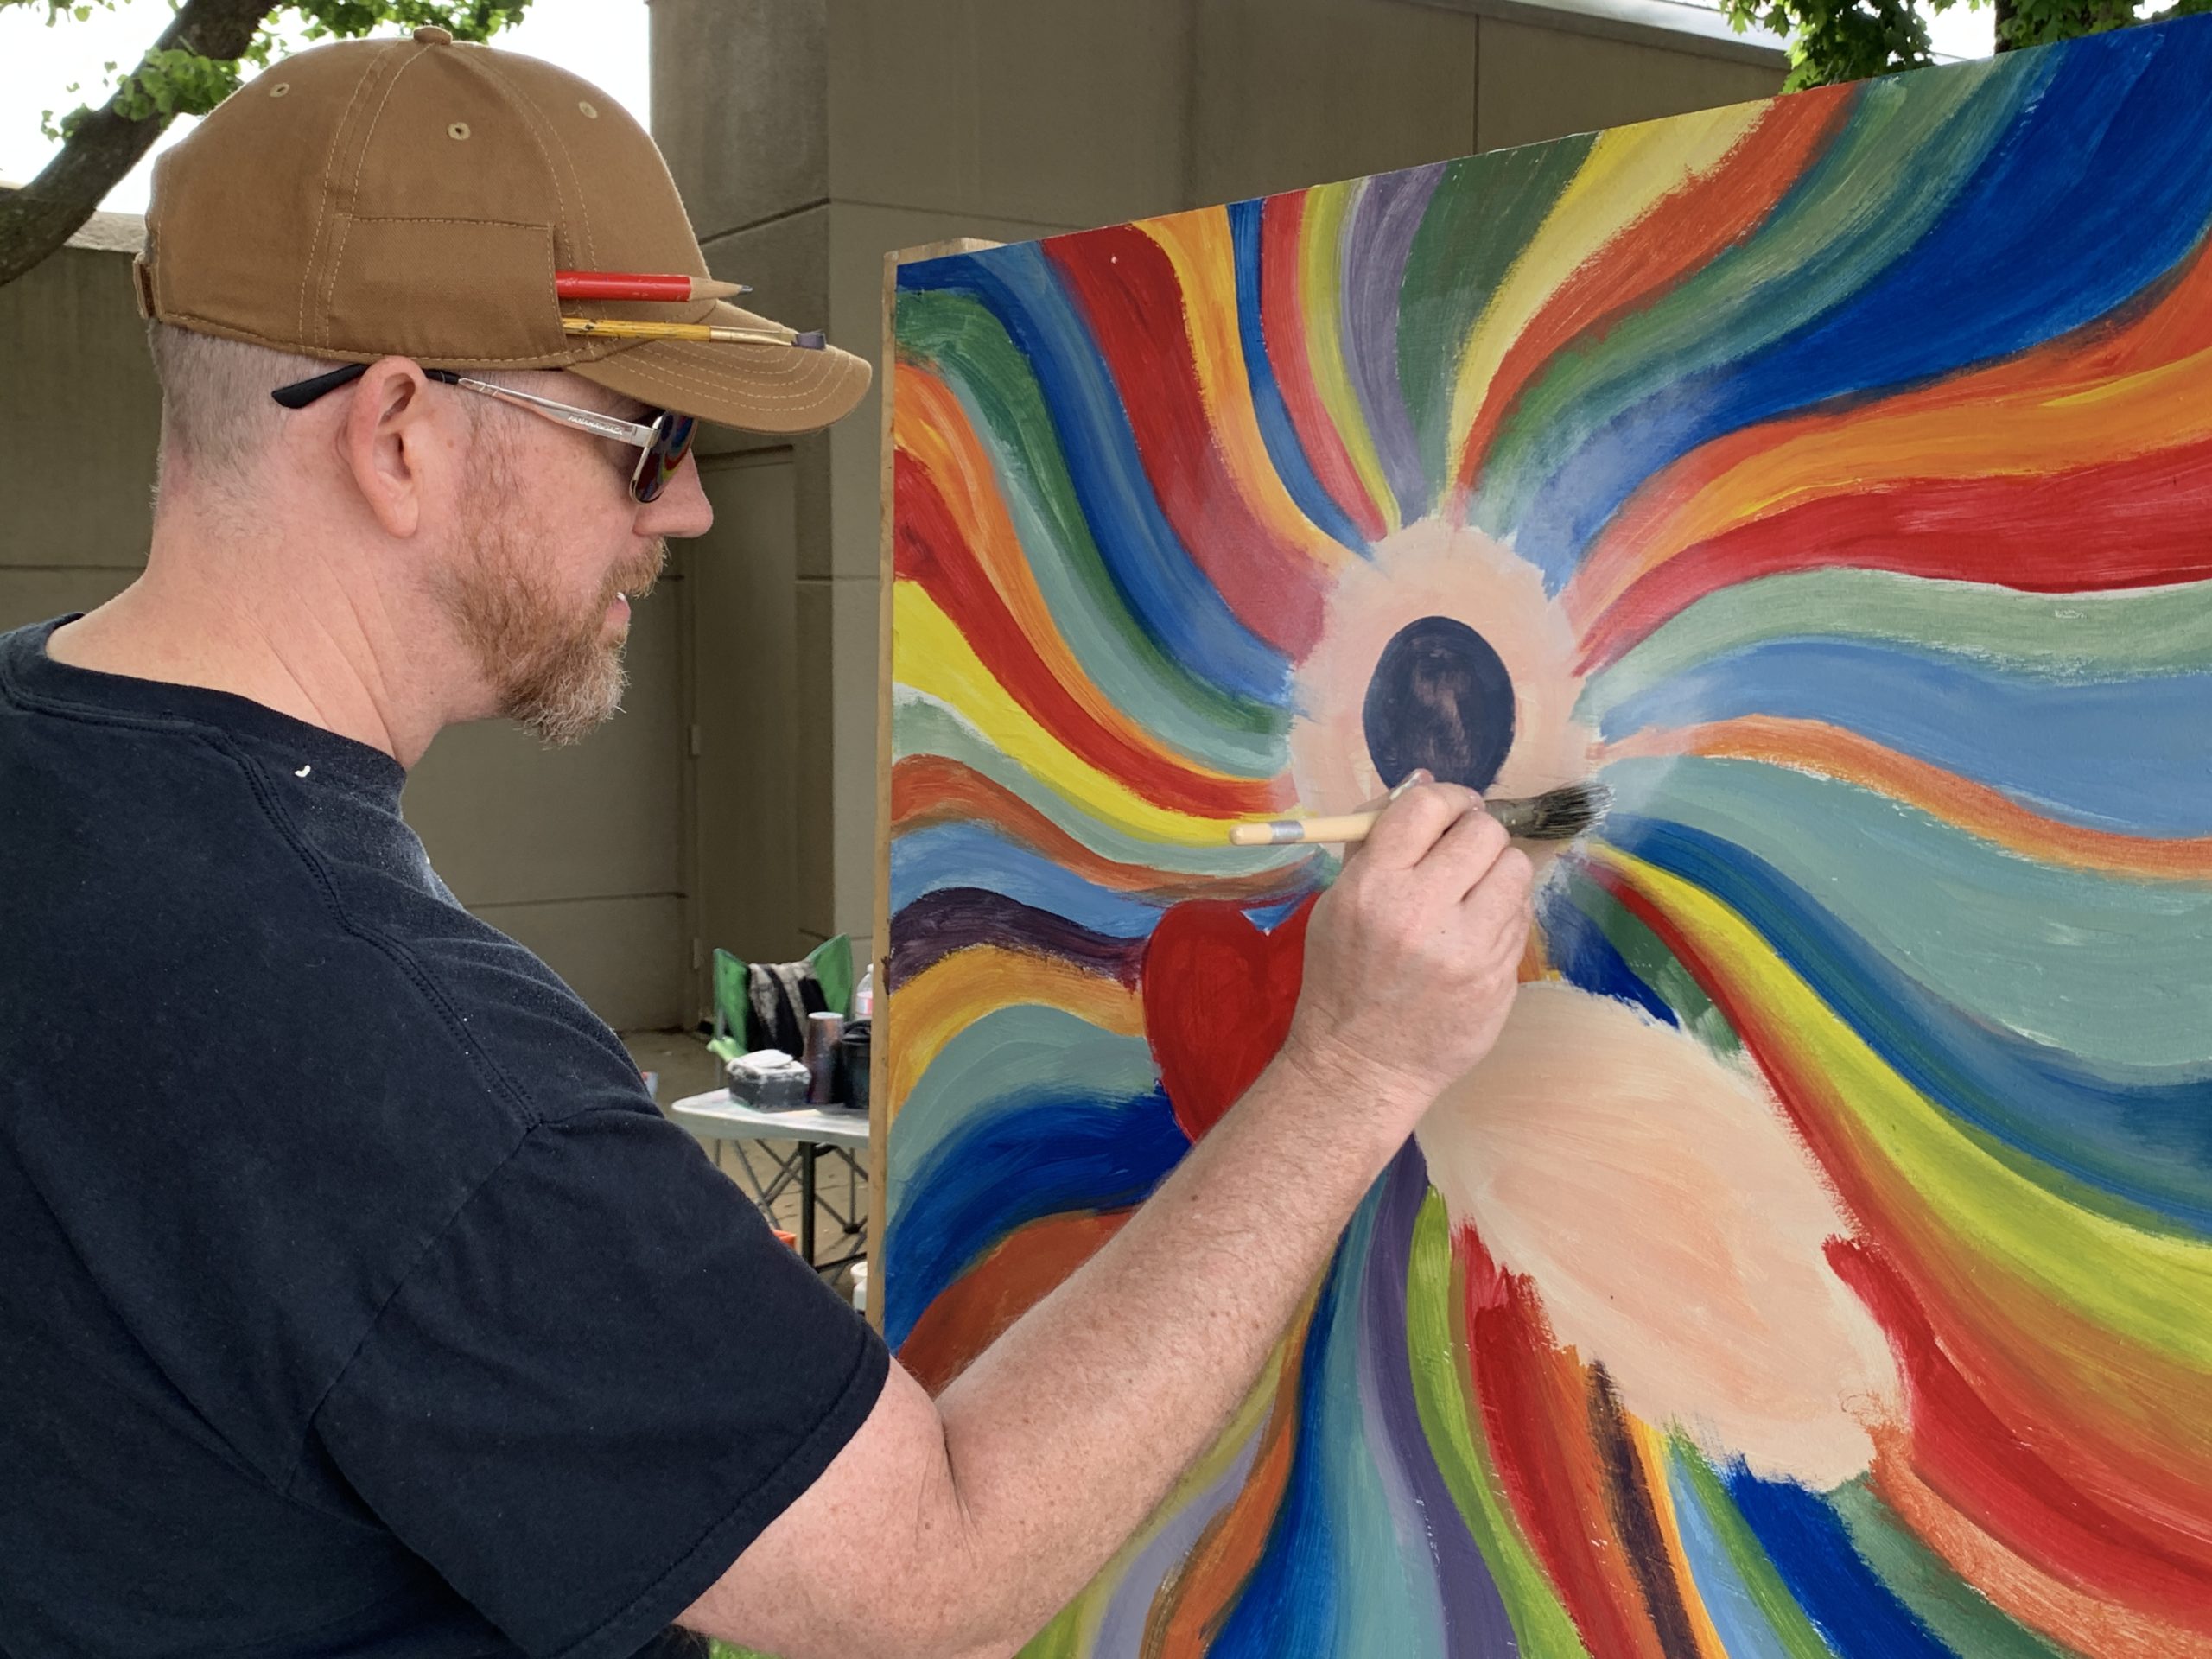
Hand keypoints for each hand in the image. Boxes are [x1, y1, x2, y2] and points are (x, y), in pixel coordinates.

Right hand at [1280, 776, 1534, 1116]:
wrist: (1361, 1064)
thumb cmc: (1344, 977)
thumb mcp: (1337, 902)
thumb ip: (1375, 841)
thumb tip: (1421, 783)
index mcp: (1373, 887)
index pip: (1427, 806)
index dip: (1447, 798)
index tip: (1450, 810)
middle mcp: (1422, 913)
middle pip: (1483, 832)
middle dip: (1476, 835)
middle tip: (1464, 853)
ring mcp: (1467, 951)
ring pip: (1515, 870)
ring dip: (1497, 873)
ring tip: (1473, 895)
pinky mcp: (1498, 980)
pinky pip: (1521, 919)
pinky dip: (1503, 916)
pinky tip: (1476, 933)